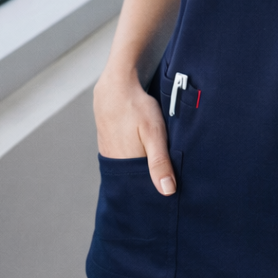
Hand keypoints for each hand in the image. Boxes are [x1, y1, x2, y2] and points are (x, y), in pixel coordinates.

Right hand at [93, 67, 176, 195]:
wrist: (116, 85)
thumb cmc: (136, 107)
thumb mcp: (154, 133)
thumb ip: (160, 162)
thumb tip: (167, 192)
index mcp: (126, 166)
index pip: (143, 188)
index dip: (156, 189)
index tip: (170, 189)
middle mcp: (115, 163)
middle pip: (136, 178)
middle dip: (150, 179)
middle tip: (167, 174)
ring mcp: (110, 153)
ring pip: (129, 167)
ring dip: (142, 166)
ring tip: (157, 160)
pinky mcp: (108, 142)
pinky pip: (122, 156)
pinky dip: (133, 156)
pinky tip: (142, 148)